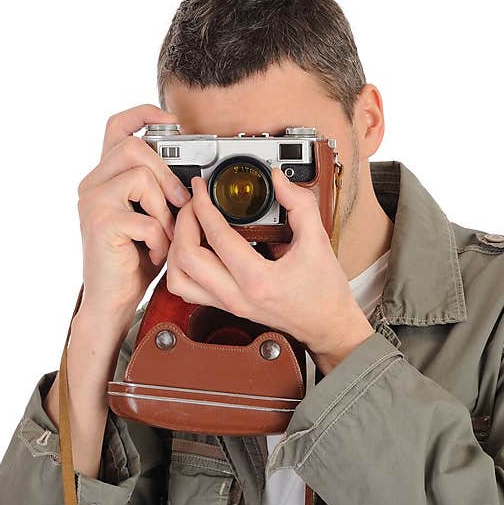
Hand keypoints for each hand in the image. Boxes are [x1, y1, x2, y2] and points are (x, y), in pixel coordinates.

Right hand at [76, 104, 191, 322]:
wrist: (112, 300)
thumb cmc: (133, 260)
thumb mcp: (151, 216)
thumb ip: (159, 190)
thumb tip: (191, 171)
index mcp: (105, 177)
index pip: (117, 127)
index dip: (144, 113)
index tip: (172, 120)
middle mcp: (92, 184)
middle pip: (135, 147)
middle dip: (167, 175)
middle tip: (180, 204)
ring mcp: (92, 202)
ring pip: (141, 177)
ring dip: (163, 210)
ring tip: (162, 234)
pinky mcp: (100, 224)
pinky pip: (145, 217)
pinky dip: (158, 239)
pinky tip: (153, 253)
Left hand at [166, 167, 373, 374]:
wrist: (328, 324)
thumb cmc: (325, 292)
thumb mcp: (318, 240)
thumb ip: (299, 204)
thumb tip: (277, 179)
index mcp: (258, 280)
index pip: (216, 237)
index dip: (203, 205)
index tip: (202, 189)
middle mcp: (237, 296)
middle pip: (185, 259)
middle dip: (183, 222)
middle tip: (193, 204)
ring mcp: (229, 304)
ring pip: (178, 279)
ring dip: (176, 248)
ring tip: (188, 226)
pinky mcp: (226, 307)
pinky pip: (188, 289)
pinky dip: (182, 266)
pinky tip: (194, 248)